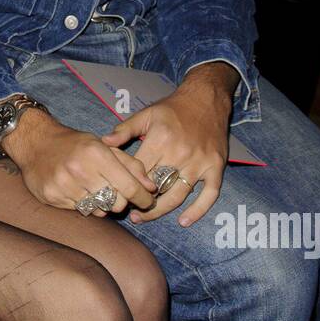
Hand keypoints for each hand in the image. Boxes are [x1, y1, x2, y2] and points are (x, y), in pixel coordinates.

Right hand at [2, 109, 157, 214]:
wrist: (36, 143)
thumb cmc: (75, 144)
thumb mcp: (104, 147)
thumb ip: (131, 165)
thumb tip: (151, 187)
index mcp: (97, 154)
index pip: (129, 186)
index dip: (143, 197)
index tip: (147, 200)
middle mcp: (80, 170)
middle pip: (116, 202)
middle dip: (122, 201)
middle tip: (118, 193)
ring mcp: (64, 185)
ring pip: (98, 210)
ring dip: (103, 204)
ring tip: (96, 190)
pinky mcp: (52, 197)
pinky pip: (80, 211)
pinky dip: (84, 204)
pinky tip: (78, 190)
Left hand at [100, 77, 230, 226]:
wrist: (206, 99)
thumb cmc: (173, 108)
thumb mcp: (146, 114)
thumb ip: (124, 130)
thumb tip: (103, 143)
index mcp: (160, 140)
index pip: (139, 171)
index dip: (126, 184)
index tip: (116, 192)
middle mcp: (180, 153)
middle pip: (156, 187)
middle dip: (139, 201)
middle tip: (127, 210)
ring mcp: (200, 163)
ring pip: (177, 195)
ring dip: (159, 210)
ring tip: (144, 217)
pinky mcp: (216, 167)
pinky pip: (209, 195)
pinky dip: (197, 211)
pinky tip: (183, 221)